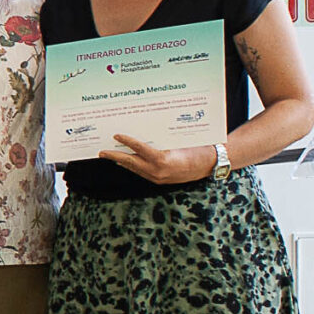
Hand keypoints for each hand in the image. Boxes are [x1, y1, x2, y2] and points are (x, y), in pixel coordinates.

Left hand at [102, 135, 220, 185]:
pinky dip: (132, 166)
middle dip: (115, 157)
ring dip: (122, 162)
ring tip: (109, 155)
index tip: (117, 135)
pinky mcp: (161, 180)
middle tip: (101, 152)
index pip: (140, 150)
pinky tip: (126, 162)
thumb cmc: (198, 148)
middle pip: (131, 163)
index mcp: (164, 160)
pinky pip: (142, 173)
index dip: (128, 142)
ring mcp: (159, 178)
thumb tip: (143, 132)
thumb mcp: (179, 141)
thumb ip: (160, 140)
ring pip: (135, 169)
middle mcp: (159, 171)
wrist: (212, 163)